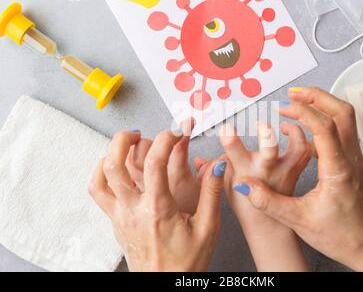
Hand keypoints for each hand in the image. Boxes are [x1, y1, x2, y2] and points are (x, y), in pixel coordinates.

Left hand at [89, 130, 225, 271]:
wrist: (164, 287)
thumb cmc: (185, 263)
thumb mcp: (208, 228)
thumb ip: (212, 194)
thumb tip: (217, 166)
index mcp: (159, 210)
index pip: (155, 163)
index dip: (165, 140)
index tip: (175, 133)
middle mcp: (134, 210)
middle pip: (115, 164)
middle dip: (124, 139)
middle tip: (139, 133)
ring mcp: (120, 216)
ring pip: (101, 177)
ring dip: (109, 153)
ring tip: (124, 145)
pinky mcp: (115, 221)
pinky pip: (98, 192)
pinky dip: (101, 173)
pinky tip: (114, 168)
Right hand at [234, 88, 362, 271]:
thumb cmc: (341, 235)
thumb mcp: (299, 221)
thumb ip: (269, 201)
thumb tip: (245, 184)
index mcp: (338, 170)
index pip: (325, 128)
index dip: (304, 112)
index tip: (284, 108)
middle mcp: (350, 159)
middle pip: (343, 112)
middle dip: (317, 97)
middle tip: (293, 94)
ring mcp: (354, 158)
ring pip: (345, 118)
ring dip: (322, 105)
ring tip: (297, 104)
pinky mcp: (352, 161)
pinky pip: (342, 130)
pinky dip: (324, 120)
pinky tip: (305, 129)